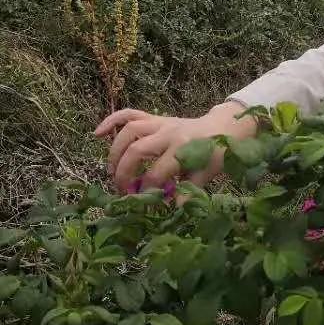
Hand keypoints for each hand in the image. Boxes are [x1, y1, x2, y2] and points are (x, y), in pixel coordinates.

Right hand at [94, 101, 255, 192]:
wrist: (224, 127)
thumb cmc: (215, 153)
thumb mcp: (207, 173)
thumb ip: (189, 190)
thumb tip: (173, 210)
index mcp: (184, 148)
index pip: (157, 172)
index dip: (146, 189)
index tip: (141, 201)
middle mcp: (169, 133)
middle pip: (137, 150)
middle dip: (124, 172)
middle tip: (121, 190)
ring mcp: (160, 123)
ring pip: (129, 130)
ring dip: (115, 151)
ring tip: (110, 171)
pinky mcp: (155, 118)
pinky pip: (130, 114)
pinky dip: (112, 121)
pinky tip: (97, 134)